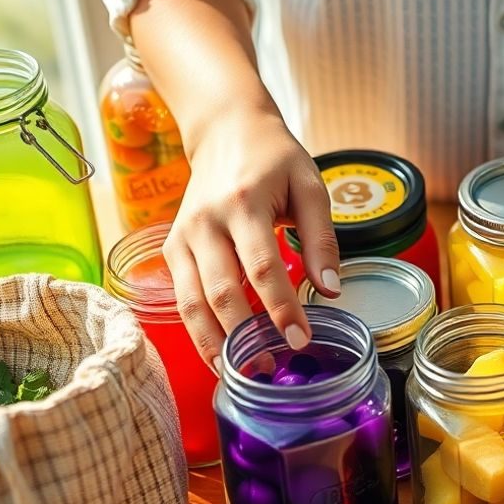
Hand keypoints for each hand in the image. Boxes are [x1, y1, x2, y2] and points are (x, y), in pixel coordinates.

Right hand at [162, 106, 339, 371]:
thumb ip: (321, 239)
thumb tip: (330, 290)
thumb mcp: (310, 186)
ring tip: (243, 373)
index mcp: (243, 204)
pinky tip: (221, 355)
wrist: (225, 130)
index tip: (300, 339)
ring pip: (192, 303)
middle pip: (221, 292)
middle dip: (246, 336)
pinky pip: (182, 299)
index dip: (280, 309)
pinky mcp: (172, 249)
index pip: (261, 268)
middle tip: (272, 365)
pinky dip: (199, 331)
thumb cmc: (274, 159)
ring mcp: (182, 238)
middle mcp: (205, 223)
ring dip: (216, 344)